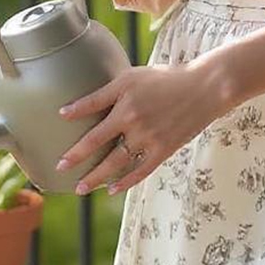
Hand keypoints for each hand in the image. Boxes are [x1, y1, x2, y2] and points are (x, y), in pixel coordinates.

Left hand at [55, 61, 228, 195]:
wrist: (204, 88)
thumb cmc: (167, 78)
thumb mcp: (135, 76)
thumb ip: (109, 90)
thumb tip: (83, 101)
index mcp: (124, 96)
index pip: (92, 105)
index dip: (74, 112)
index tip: (59, 117)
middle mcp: (133, 117)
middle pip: (98, 141)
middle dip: (76, 156)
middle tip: (59, 167)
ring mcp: (148, 136)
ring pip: (116, 162)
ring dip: (96, 177)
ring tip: (80, 188)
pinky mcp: (163, 149)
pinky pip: (140, 170)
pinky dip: (125, 182)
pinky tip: (111, 189)